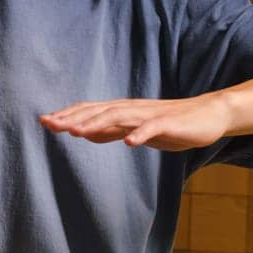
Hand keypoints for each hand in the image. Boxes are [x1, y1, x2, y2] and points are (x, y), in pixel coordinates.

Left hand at [38, 93, 233, 151]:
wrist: (208, 116)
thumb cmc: (170, 124)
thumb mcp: (135, 129)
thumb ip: (111, 131)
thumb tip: (85, 133)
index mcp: (124, 111)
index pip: (90, 110)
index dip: (68, 115)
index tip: (44, 121)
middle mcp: (133, 109)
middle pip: (99, 111)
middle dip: (73, 117)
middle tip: (50, 124)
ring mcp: (150, 116)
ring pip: (120, 117)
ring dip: (98, 123)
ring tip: (77, 131)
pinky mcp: (169, 124)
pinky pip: (152, 129)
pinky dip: (139, 135)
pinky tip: (128, 143)